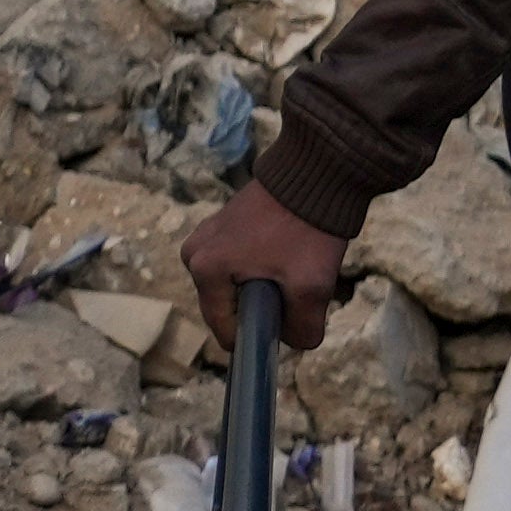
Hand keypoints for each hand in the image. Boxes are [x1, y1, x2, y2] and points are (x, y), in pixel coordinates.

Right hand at [175, 184, 356, 334]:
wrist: (317, 170)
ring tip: (292, 264)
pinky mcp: (221, 223)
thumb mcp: (312, 288)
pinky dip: (263, 264)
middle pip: (230, 306)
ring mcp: (206, 234)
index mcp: (204, 269)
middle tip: (294, 285)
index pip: (226, 330)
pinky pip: (238, 262)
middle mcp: (194, 252)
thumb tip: (292, 340)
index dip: (259, 335)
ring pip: (236, 285)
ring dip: (264, 285)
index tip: (288, 320)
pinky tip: (287, 250)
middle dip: (263, 306)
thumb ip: (302, 330)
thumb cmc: (307, 230)